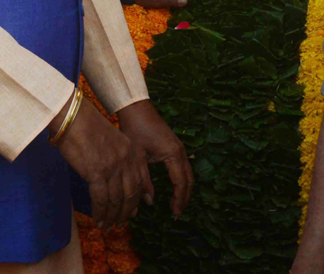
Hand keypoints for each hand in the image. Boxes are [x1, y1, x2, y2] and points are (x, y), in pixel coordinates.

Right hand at [52, 93, 149, 227]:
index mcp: (131, 150)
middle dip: (125, 212)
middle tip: (118, 223)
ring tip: (106, 226)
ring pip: (116, 200)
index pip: (139, 180)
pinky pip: (101, 200)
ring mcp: (112, 166)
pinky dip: (100, 213)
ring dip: (111, 216)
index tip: (131, 212)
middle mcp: (125, 159)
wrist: (72, 116)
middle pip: (131, 193)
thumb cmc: (86, 126)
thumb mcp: (110, 139)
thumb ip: (117, 157)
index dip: (136, 199)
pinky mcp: (97, 172)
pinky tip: (97, 220)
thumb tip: (115, 181)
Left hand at [116, 99, 192, 218]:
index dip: (179, 200)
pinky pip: (183, 167)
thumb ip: (143, 180)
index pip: (181, 183)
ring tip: (176, 205)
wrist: (136, 108)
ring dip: (184, 190)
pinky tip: (174, 189)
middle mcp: (180, 151)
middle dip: (184, 198)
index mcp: (172, 154)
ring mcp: (179, 147)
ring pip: (188, 173)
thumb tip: (149, 202)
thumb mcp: (136, 157)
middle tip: (176, 214)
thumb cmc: (135, 130)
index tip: (174, 215)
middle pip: (189, 180)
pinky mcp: (175, 146)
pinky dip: (182, 180)